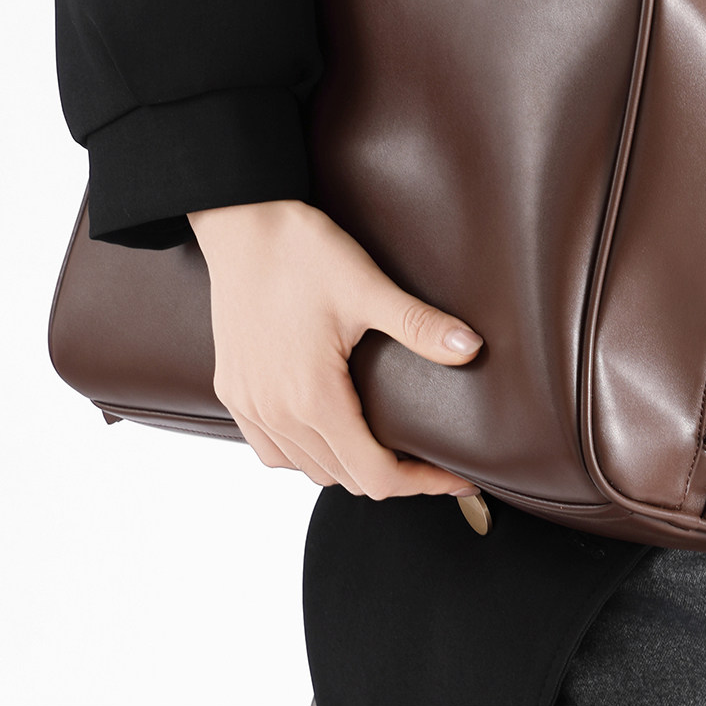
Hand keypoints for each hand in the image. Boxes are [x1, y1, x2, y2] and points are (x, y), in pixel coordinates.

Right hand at [189, 199, 479, 497]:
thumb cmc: (301, 251)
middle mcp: (276, 413)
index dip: (423, 483)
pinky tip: (329, 432)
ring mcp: (249, 405)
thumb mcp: (367, 287)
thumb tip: (472, 350)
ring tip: (387, 447)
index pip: (376, 475)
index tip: (458, 478)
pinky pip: (271, 450)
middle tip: (432, 459)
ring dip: (349, 468)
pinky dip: (305, 454)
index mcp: (313, 398)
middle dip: (394, 475)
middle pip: (345, 479)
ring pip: (307, 470)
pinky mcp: (233, 390)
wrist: (240, 222)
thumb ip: (418, 325)